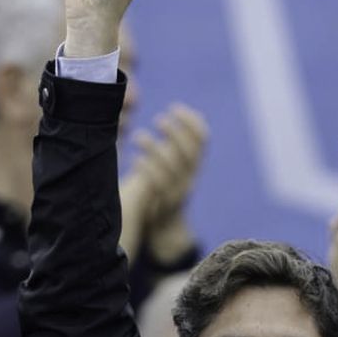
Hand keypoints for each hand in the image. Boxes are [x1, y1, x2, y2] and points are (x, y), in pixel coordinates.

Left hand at [125, 104, 206, 259]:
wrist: (165, 229)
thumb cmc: (165, 188)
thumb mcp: (176, 165)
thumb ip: (178, 143)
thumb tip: (185, 113)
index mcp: (194, 166)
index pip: (202, 140)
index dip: (191, 123)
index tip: (175, 107)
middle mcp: (189, 178)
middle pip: (188, 153)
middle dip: (175, 132)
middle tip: (158, 120)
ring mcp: (177, 193)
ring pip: (171, 168)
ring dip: (155, 149)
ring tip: (138, 136)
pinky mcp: (163, 205)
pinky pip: (157, 186)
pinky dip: (147, 170)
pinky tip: (135, 160)